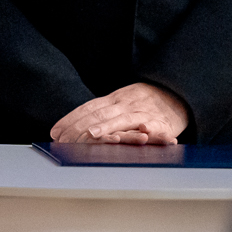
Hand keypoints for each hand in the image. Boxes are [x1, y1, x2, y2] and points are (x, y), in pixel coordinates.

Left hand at [50, 83, 188, 144]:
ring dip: (108, 126)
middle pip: (100, 114)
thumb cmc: (143, 103)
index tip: (56, 132)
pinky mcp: (162, 121)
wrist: (175, 93)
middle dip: (81, 126)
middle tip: (66, 138)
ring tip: (93, 134)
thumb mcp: (119, 103)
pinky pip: (156, 125)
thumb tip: (69, 129)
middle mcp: (125, 104)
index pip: (88, 108)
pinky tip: (143, 131)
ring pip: (123, 119)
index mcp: (113, 100)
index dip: (71, 119)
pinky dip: (150, 128)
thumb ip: (99, 113)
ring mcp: (142, 112)